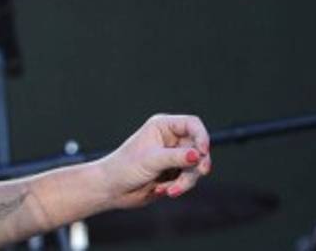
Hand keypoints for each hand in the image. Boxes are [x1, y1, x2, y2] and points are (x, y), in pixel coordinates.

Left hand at [96, 113, 212, 209]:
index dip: (202, 136)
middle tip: (199, 172)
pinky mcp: (175, 172)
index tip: (202, 152)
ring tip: (169, 190)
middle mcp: (171, 139)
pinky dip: (179, 186)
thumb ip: (176, 157)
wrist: (112, 189)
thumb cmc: (125, 168)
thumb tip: (198, 155)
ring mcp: (174, 156)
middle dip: (196, 165)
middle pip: (199, 148)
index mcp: (162, 126)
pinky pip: (189, 179)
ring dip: (186, 180)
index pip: (192, 124)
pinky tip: (162, 191)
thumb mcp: (151, 160)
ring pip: (197, 166)